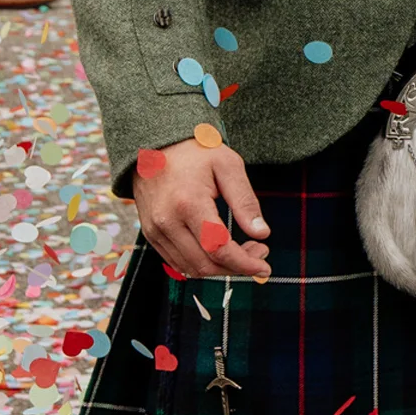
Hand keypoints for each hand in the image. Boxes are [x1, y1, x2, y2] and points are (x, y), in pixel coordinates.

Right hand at [134, 136, 270, 280]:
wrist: (153, 146)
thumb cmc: (195, 152)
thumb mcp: (228, 166)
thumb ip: (245, 201)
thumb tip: (262, 233)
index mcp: (188, 203)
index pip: (218, 248)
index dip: (244, 263)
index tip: (264, 267)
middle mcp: (167, 221)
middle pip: (206, 264)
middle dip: (237, 267)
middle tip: (259, 253)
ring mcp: (155, 230)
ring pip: (192, 268)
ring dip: (221, 268)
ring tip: (243, 251)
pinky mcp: (151, 234)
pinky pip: (178, 262)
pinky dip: (202, 264)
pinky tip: (220, 251)